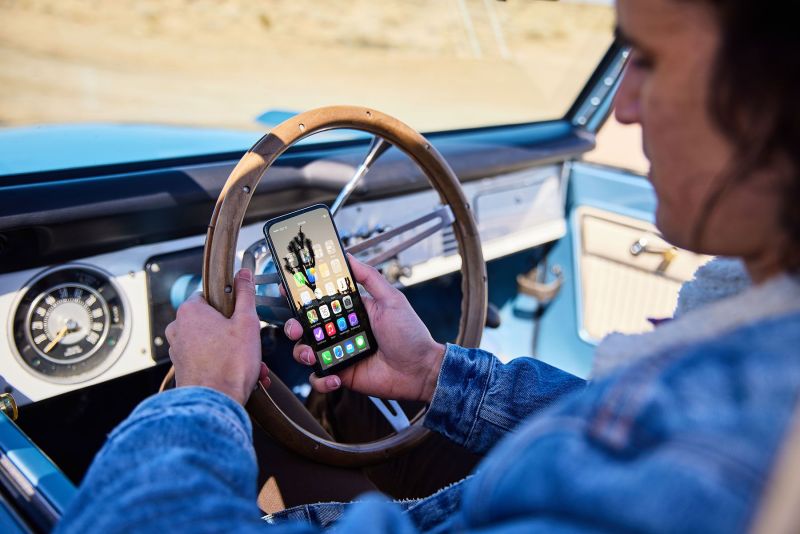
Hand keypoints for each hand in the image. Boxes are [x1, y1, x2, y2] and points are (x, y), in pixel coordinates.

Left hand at [165, 269, 269, 404]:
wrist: (214, 404)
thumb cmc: (229, 364)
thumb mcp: (247, 322)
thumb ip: (245, 294)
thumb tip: (243, 273)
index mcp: (190, 310)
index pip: (210, 295)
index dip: (231, 305)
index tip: (243, 316)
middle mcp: (178, 328)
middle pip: (213, 321)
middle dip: (236, 334)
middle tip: (251, 346)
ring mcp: (178, 350)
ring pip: (212, 343)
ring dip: (234, 352)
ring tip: (252, 367)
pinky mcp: (183, 369)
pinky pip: (207, 360)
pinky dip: (224, 366)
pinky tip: (242, 377)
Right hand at [285, 255, 444, 402]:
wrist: (420, 370)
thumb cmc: (409, 334)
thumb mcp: (391, 300)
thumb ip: (370, 277)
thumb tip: (349, 256)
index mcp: (349, 311)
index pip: (319, 300)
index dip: (300, 295)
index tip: (286, 287)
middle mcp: (339, 330)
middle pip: (304, 326)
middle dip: (293, 326)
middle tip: (297, 328)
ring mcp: (338, 352)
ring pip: (305, 351)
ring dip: (303, 353)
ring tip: (314, 356)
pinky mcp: (340, 374)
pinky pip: (319, 377)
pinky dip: (321, 379)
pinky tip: (335, 378)